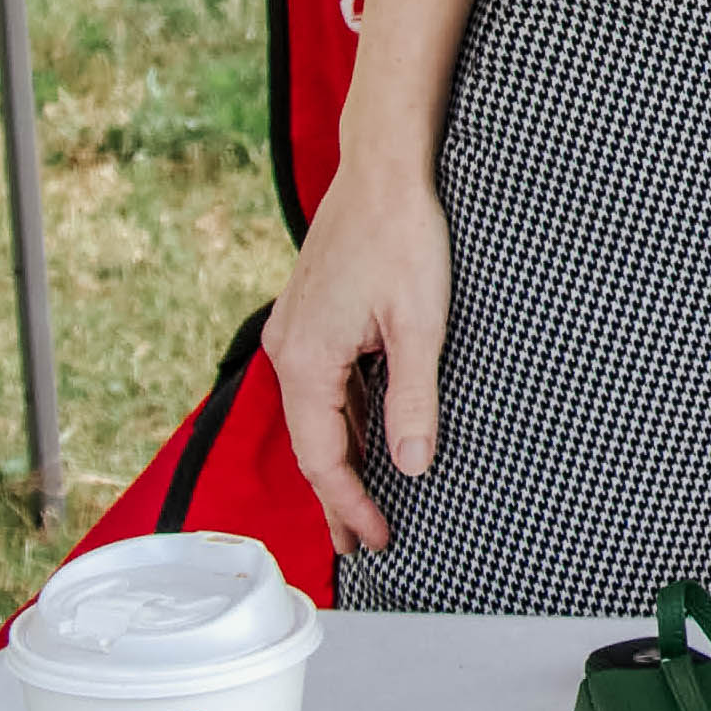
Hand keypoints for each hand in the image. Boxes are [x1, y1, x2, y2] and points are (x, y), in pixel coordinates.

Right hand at [262, 163, 454, 556]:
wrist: (385, 167)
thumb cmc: (405, 236)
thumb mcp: (420, 324)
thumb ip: (413, 398)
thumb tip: (413, 464)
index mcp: (306, 361)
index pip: (322, 457)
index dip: (350, 504)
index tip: (375, 540)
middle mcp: (289, 350)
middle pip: (312, 442)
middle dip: (339, 495)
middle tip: (361, 543)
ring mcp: (298, 330)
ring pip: (318, 412)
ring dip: (342, 455)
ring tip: (367, 500)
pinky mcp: (314, 314)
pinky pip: (325, 381)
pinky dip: (345, 415)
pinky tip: (368, 432)